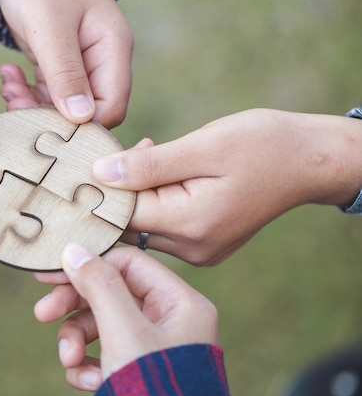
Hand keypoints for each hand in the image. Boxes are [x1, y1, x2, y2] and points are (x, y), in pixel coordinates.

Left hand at [0, 0, 132, 128]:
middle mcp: (102, 62)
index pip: (111, 107)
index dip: (81, 125)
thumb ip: (66, 72)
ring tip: (8, 87)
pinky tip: (9, 77)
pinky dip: (26, 92)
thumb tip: (80, 118)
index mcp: (112, 50)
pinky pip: (47, 94)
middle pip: (87, 113)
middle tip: (13, 102)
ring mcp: (81, 65)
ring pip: (63, 108)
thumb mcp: (50, 26)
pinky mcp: (59, 66)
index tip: (42, 121)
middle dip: (49, 116)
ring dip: (32, 105)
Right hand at [34, 245, 217, 390]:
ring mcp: (152, 348)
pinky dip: (88, 366)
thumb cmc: (153, 388)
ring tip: (68, 361)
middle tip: (42, 314)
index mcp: (179, 303)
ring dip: (76, 340)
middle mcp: (169, 321)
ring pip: (102, 326)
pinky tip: (87, 381)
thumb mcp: (123, 331)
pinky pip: (104, 355)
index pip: (128, 264)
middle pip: (111, 295)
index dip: (88, 265)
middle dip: (75, 308)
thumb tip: (74, 249)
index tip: (51, 273)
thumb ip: (99, 286)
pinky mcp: (136, 372)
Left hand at [93, 109, 361, 264]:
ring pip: (145, 225)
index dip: (101, 188)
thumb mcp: (204, 146)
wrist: (310, 161)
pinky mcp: (204, 244)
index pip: (123, 215)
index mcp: (190, 225)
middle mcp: (192, 247)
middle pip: (130, 225)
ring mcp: (199, 250)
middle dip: (116, 190)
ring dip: (136, 192)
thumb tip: (100, 173)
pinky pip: (164, 226)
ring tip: (147, 152)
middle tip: (116, 151)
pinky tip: (162, 170)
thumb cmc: (262, 145)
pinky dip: (155, 199)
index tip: (85, 162)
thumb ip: (149, 164)